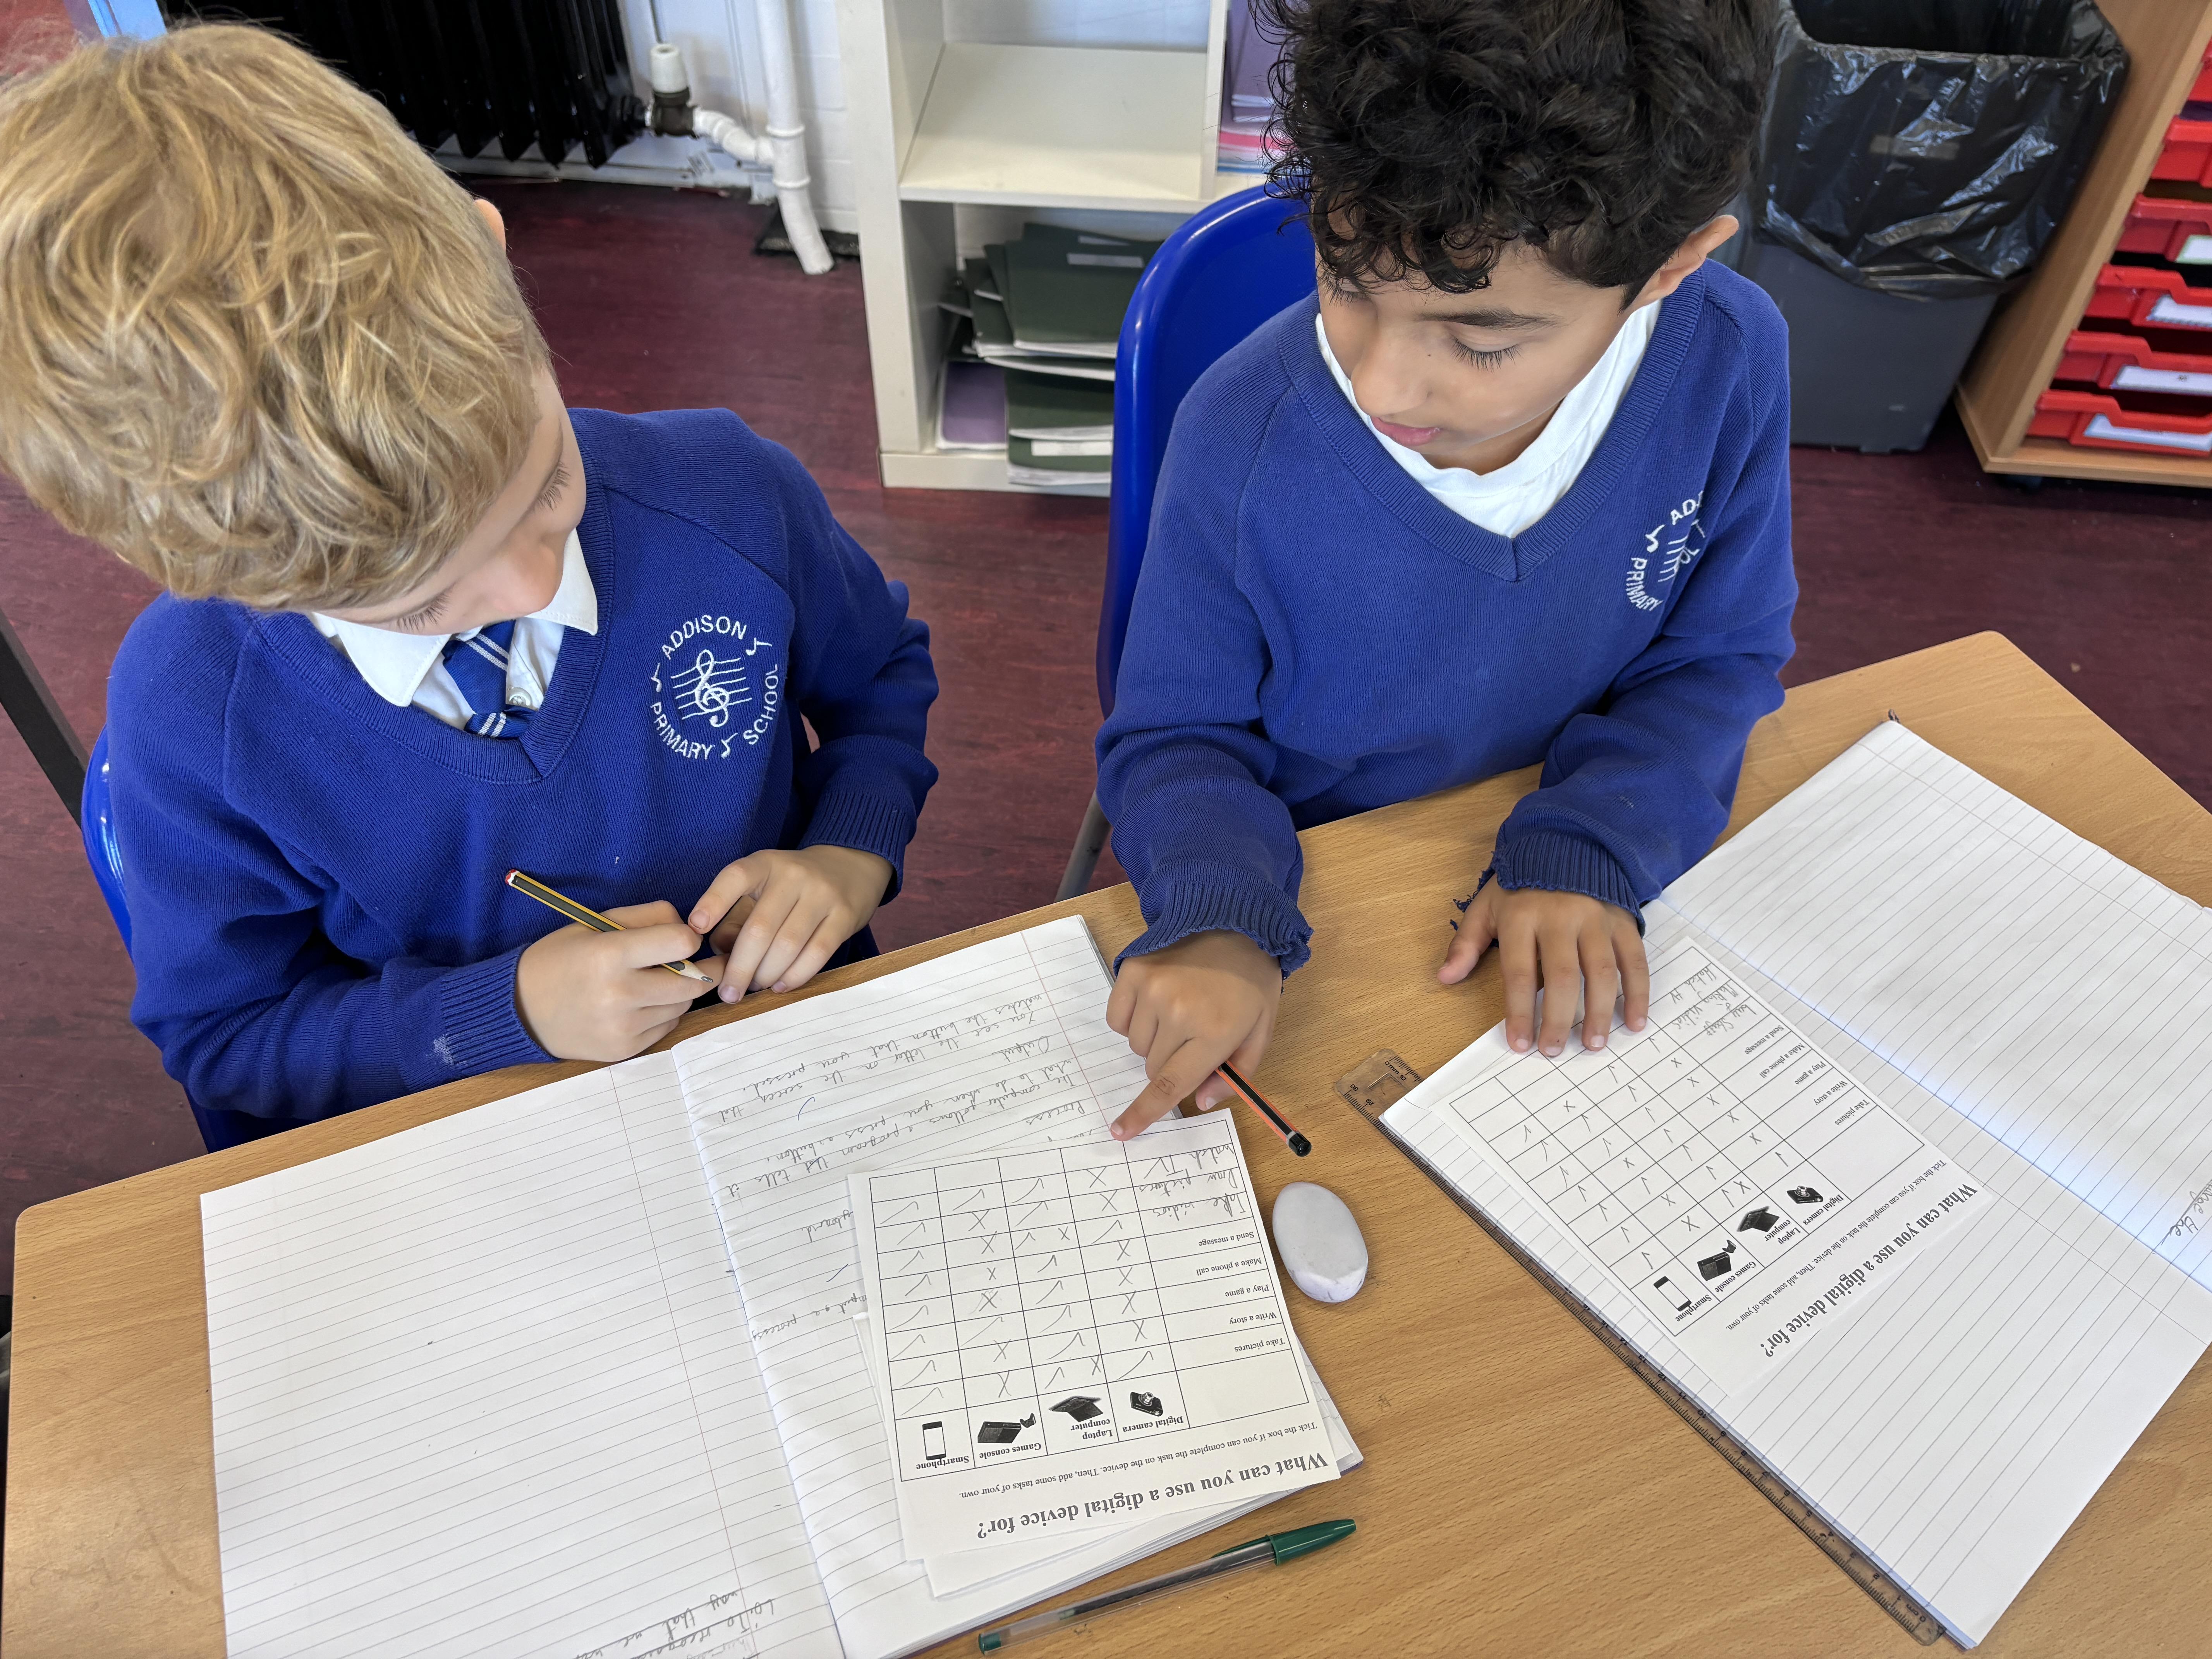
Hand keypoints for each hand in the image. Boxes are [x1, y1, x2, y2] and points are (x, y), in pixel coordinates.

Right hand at [515, 900, 720, 1061]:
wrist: (521, 1008)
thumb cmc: (562, 957)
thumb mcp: (597, 923)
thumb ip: (648, 918)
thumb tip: (691, 930)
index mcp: (610, 954)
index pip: (681, 942)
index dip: (689, 936)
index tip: (683, 938)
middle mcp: (619, 994)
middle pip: (692, 981)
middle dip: (699, 968)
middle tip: (692, 961)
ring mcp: (623, 1027)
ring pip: (682, 1006)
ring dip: (679, 992)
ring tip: (656, 982)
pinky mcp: (624, 1049)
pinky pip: (666, 1028)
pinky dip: (663, 1014)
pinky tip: (640, 1004)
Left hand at [689, 845, 892, 1001]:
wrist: (850, 867)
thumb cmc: (793, 886)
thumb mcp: (762, 887)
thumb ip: (736, 916)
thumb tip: (720, 953)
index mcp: (765, 864)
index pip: (735, 877)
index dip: (713, 902)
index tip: (696, 928)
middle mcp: (793, 875)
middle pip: (760, 928)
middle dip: (740, 967)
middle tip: (728, 993)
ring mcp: (822, 895)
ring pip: (787, 946)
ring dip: (766, 975)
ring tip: (755, 988)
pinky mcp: (844, 916)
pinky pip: (816, 954)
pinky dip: (794, 976)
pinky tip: (780, 985)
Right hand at [1105, 930, 1280, 1139]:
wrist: (1234, 919)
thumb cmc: (1251, 980)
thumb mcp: (1261, 1030)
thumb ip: (1236, 1073)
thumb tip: (1199, 1102)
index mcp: (1214, 1032)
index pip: (1171, 1085)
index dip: (1143, 1113)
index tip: (1121, 1131)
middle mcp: (1179, 1013)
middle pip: (1154, 1068)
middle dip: (1171, 1063)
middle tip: (1192, 1037)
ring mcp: (1152, 990)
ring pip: (1136, 1045)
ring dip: (1154, 1040)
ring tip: (1180, 1010)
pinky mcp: (1133, 971)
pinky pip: (1118, 1020)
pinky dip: (1133, 1020)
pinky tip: (1158, 1000)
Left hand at [1438, 884, 1648, 1056]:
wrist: (1566, 843)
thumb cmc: (1521, 885)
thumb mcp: (1486, 906)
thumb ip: (1467, 943)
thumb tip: (1445, 978)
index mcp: (1522, 917)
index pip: (1519, 973)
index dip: (1518, 1012)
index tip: (1520, 1044)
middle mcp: (1561, 918)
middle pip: (1562, 978)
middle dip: (1557, 1019)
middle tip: (1553, 1051)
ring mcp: (1596, 920)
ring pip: (1602, 972)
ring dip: (1600, 1013)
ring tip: (1593, 1044)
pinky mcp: (1622, 921)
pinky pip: (1634, 961)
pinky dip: (1638, 993)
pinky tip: (1634, 1021)